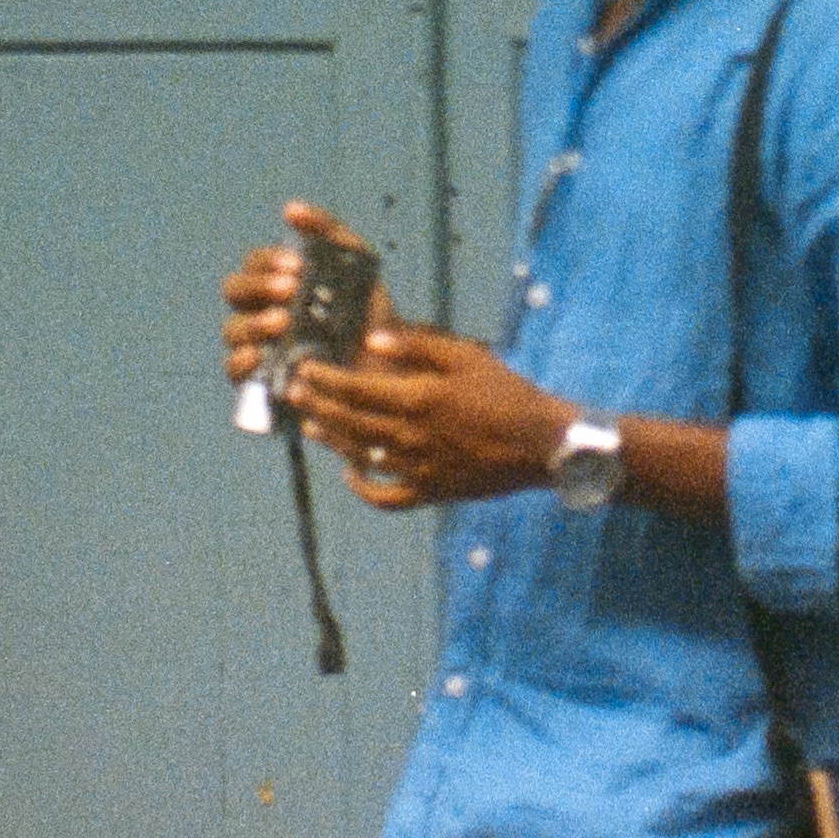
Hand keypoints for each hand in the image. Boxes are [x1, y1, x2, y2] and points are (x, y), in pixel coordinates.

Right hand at [220, 201, 353, 392]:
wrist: (388, 367)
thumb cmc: (368, 314)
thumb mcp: (358, 266)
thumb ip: (328, 232)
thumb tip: (290, 210)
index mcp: (277, 283)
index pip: (255, 263)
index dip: (269, 261)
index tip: (298, 266)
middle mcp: (261, 312)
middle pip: (235, 291)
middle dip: (259, 287)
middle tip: (292, 290)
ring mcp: (257, 347)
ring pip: (232, 329)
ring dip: (255, 323)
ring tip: (284, 323)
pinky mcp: (260, 382)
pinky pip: (233, 370)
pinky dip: (241, 361)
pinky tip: (260, 356)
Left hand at [281, 319, 571, 512]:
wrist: (544, 444)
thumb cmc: (508, 393)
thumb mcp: (466, 356)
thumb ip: (417, 346)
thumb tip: (371, 339)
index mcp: (420, 399)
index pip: (355, 389)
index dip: (324, 379)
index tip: (303, 368)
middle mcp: (412, 437)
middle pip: (349, 423)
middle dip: (317, 406)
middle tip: (294, 392)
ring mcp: (420, 469)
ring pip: (361, 457)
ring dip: (331, 440)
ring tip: (311, 423)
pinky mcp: (432, 492)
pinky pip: (387, 498)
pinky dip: (363, 488)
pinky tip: (349, 473)